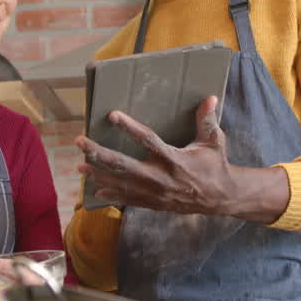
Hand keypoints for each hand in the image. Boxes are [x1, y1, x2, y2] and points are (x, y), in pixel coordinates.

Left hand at [76, 96, 243, 216]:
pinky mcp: (154, 202)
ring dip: (98, 174)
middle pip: (123, 164)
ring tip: (79, 165)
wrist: (220, 198)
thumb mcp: (214, 141)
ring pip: (120, 183)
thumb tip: (210, 98)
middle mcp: (161, 177)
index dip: (129, 127)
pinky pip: (128, 198)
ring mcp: (155, 192)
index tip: (112, 115)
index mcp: (174, 159)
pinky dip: (111, 194)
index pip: (148, 140)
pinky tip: (95, 189)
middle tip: (80, 141)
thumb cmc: (215, 165)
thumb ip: (207, 120)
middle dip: (98, 153)